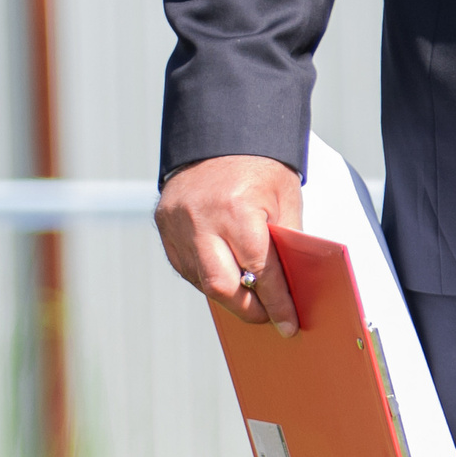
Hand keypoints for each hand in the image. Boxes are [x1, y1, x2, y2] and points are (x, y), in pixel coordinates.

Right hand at [156, 155, 303, 333]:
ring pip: (201, 280)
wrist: (221, 133)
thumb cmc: (261, 166)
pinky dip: (206, 276)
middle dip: (248, 309)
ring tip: (250, 300)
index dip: (277, 302)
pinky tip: (225, 277)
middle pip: (222, 287)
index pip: (260, 272)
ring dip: (226, 295)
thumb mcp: (286, 199)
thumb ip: (285, 241)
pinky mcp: (163, 224)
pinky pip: (185, 265)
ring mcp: (177, 223)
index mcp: (238, 211)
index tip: (288, 324)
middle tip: (268, 318)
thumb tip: (292, 286)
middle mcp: (202, 220)